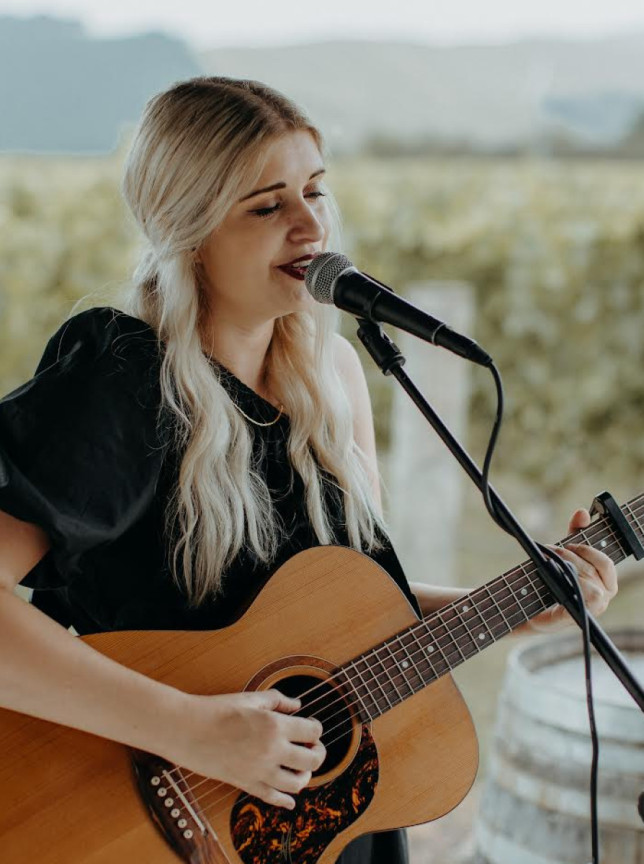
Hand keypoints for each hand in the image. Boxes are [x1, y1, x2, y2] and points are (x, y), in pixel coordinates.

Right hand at [167, 689, 325, 808]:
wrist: (187, 730)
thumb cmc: (217, 710)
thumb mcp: (250, 699)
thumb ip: (278, 700)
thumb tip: (297, 705)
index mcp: (274, 726)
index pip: (312, 732)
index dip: (315, 728)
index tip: (310, 726)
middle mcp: (271, 751)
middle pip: (312, 761)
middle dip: (318, 753)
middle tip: (313, 747)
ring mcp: (259, 771)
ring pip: (297, 784)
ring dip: (305, 776)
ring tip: (301, 768)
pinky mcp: (246, 784)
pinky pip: (273, 799)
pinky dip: (285, 801)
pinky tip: (290, 799)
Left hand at [528, 508, 618, 633]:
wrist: (528, 609)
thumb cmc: (552, 580)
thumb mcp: (565, 552)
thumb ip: (575, 533)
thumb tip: (582, 512)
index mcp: (605, 582)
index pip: (607, 563)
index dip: (590, 550)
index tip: (571, 542)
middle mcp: (603, 597)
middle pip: (595, 570)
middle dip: (573, 555)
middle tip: (553, 549)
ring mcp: (592, 609)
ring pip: (591, 585)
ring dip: (568, 568)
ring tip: (549, 562)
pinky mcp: (577, 617)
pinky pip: (581, 599)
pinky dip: (567, 585)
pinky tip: (552, 577)